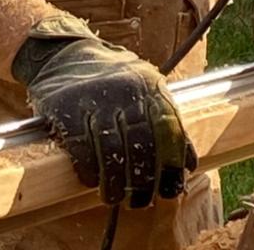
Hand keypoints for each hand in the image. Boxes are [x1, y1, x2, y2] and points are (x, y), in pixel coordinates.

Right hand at [12, 14, 196, 206]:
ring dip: (116, 183)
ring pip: (112, 151)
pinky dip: (89, 170)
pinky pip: (83, 148)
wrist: (65, 52)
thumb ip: (165, 119)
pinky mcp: (68, 107)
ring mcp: (96, 98)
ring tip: (115, 198)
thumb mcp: (144, 86)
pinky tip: (92, 180)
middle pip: (141, 145)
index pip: (168, 129)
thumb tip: (188, 163)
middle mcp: (126, 89)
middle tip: (141, 201)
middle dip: (143, 181)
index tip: (170, 190)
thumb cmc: (112, 78)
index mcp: (150, 85)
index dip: (171, 164)